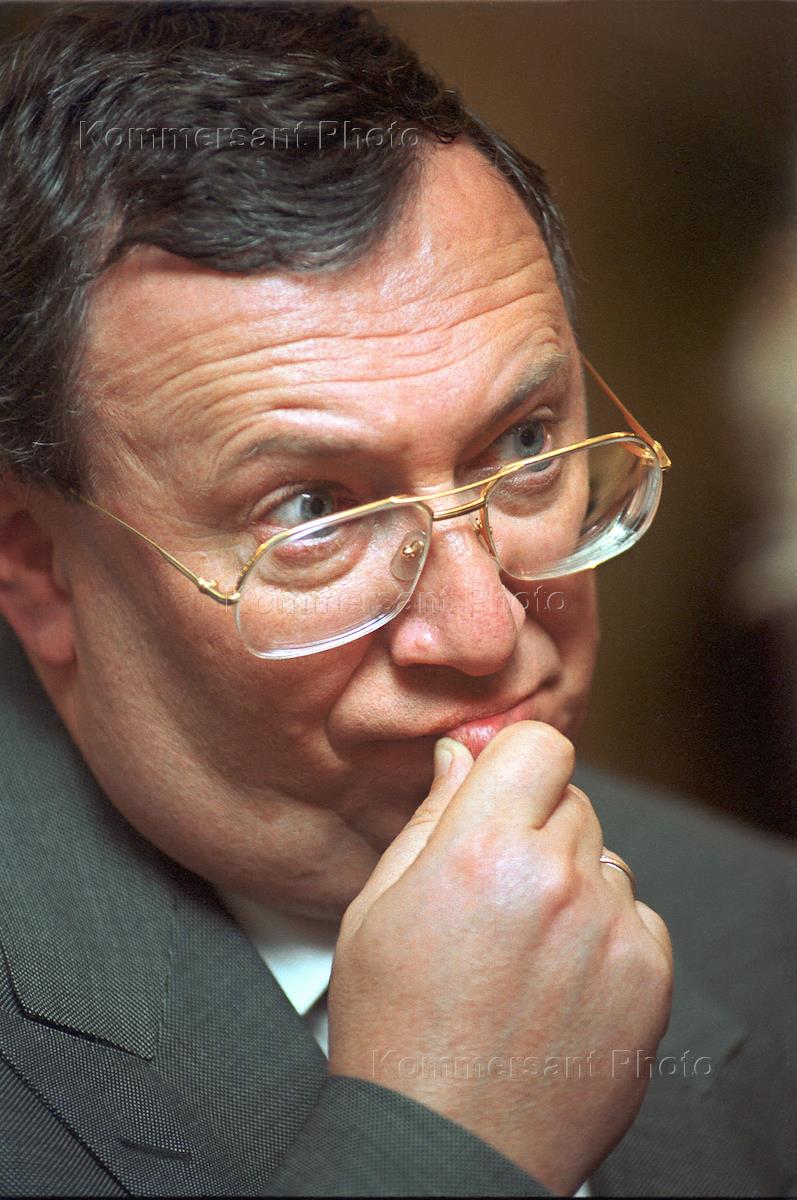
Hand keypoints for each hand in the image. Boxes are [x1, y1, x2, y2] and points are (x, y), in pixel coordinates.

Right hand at [328, 721, 672, 1195]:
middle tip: (496, 889)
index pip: (541, 745)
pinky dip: (605, 937)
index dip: (519, 761)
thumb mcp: (376, 909)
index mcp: (482, 851)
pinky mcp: (648, 979)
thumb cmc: (398, 1036)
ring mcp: (610, 932)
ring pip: (604, 860)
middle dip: (537, 828)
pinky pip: (635, 917)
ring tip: (524, 947)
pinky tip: (558, 980)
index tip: (506, 785)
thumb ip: (428, 817)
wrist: (446, 1147)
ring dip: (573, 883)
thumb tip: (459, 757)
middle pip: (572, 800)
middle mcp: (557, 882)